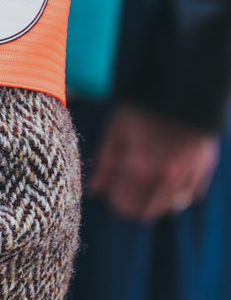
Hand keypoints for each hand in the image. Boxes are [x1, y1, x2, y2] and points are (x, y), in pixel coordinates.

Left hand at [89, 103, 218, 220]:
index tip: (111, 192)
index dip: (114, 201)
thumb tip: (94, 190)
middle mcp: (164, 176)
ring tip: (146, 184)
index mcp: (139, 166)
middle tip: (127, 191)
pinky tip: (167, 179)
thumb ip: (104, 163)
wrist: (181, 88)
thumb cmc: (142, 107)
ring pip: (169, 207)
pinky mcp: (204, 169)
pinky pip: (189, 195)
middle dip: (132, 206)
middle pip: (146, 211)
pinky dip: (177, 193)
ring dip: (154, 201)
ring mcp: (187, 175)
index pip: (123, 204)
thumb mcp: (116, 130)